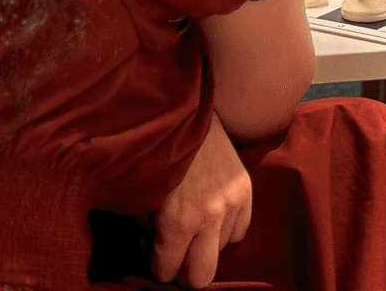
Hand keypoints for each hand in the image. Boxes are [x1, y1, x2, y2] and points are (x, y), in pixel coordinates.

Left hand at [155, 113, 251, 286]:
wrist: (185, 111)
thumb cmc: (155, 153)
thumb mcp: (140, 195)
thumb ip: (145, 230)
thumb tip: (150, 247)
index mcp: (177, 222)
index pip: (167, 273)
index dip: (157, 264)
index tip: (154, 250)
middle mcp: (208, 218)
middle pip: (201, 278)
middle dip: (184, 269)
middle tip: (175, 252)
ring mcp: (231, 204)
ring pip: (218, 251)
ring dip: (204, 241)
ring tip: (192, 218)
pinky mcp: (246, 190)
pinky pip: (239, 230)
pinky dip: (225, 226)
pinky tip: (211, 208)